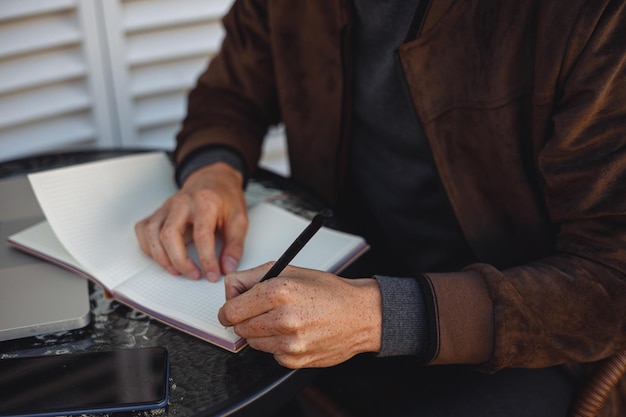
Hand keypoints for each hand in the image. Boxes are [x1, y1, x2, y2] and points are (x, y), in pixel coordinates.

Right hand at [135, 162, 246, 281]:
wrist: (213, 179)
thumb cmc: (225, 198)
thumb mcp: (240, 219)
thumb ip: (234, 245)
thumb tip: (228, 268)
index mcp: (205, 202)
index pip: (201, 234)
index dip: (206, 258)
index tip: (212, 274)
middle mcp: (181, 202)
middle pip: (169, 234)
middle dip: (179, 261)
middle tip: (194, 275)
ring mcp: (166, 206)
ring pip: (151, 233)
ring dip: (161, 257)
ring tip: (177, 270)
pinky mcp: (158, 212)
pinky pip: (143, 229)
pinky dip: (148, 247)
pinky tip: (162, 257)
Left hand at [218, 263, 381, 367]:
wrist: (359, 315)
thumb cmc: (328, 291)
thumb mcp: (289, 270)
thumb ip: (252, 277)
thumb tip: (229, 291)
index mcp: (279, 290)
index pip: (232, 309)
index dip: (229, 308)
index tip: (232, 309)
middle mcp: (284, 317)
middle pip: (239, 327)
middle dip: (245, 319)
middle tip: (262, 311)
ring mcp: (289, 342)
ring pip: (252, 342)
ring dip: (260, 332)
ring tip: (282, 320)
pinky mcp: (295, 359)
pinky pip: (270, 354)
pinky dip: (276, 345)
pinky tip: (294, 332)